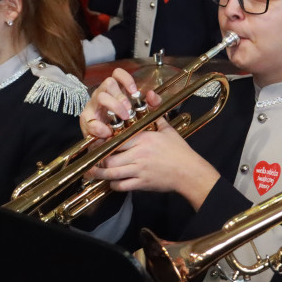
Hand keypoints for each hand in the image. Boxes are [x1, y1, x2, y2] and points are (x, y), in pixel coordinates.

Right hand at [80, 69, 159, 138]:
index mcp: (115, 91)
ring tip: (122, 118)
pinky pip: (90, 120)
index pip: (117, 74)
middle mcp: (102, 94)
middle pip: (108, 83)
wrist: (110, 144)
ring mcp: (93, 106)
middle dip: (121, 96)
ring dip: (114, 106)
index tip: (134, 91)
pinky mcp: (86, 121)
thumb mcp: (141, 113)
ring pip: (100, 96)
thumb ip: (151, 104)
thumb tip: (152, 95)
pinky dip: (100, 127)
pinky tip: (108, 132)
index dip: (126, 79)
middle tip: (129, 109)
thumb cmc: (124, 124)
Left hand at [89, 116, 219, 210]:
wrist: (189, 172)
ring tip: (92, 172)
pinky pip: (122, 186)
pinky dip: (114, 185)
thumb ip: (154, 114)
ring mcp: (139, 170)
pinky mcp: (142, 184)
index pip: (116, 140)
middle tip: (92, 159)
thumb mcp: (167, 129)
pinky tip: (112, 181)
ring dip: (100, 174)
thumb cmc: (179, 150)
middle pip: (109, 158)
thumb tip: (151, 95)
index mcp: (143, 139)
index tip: (97, 143)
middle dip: (98, 160)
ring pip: (112, 173)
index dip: (103, 142)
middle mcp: (139, 154)